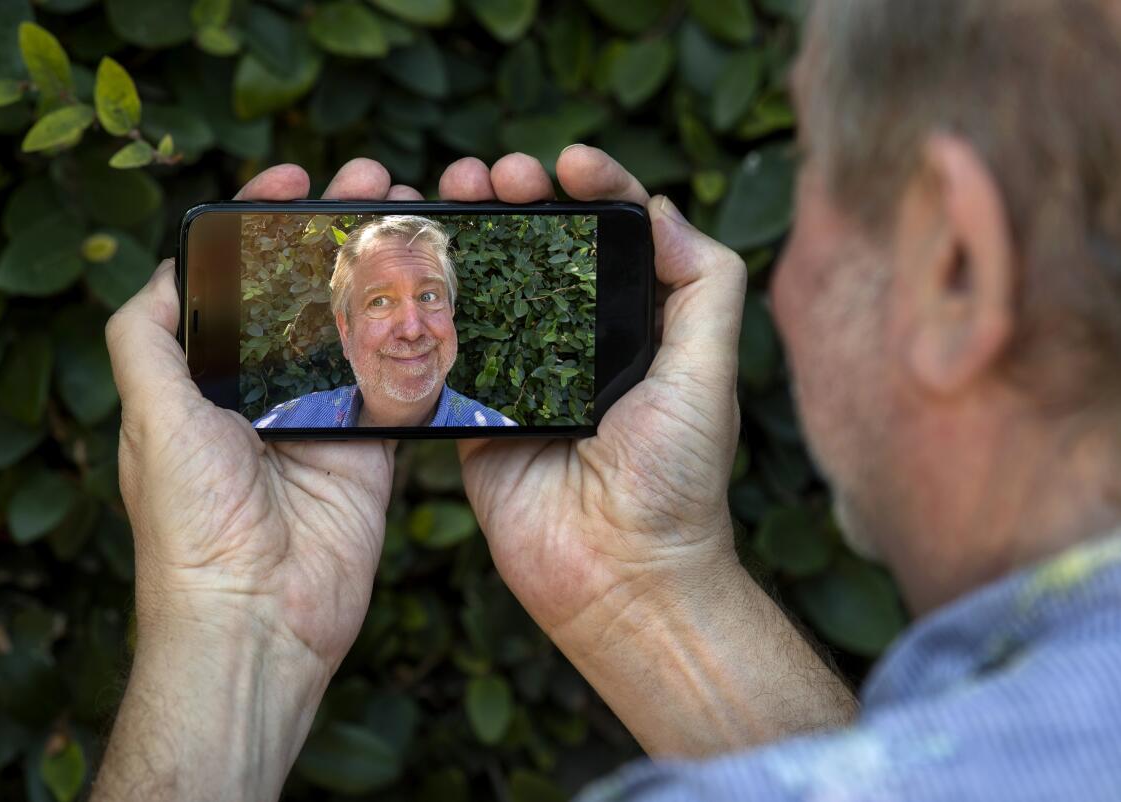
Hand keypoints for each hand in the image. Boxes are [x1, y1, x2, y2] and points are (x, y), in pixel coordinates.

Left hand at [106, 159, 415, 680]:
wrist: (257, 616)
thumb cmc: (191, 522)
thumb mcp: (150, 416)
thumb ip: (148, 338)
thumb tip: (167, 270)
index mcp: (213, 377)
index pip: (242, 280)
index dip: (266, 224)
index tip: (295, 177)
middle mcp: (270, 391)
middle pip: (311, 292)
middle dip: (340, 233)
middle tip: (377, 185)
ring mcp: (326, 418)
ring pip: (363, 328)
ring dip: (387, 274)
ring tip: (415, 221)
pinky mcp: (372, 451)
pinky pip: (403, 387)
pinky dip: (422, 344)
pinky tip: (440, 296)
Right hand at [434, 150, 854, 758]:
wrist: (621, 576)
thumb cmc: (678, 479)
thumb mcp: (710, 372)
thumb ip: (705, 284)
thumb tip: (661, 208)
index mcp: (638, 325)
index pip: (614, 234)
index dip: (594, 187)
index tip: (570, 162)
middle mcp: (579, 344)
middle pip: (542, 249)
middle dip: (519, 199)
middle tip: (495, 173)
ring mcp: (522, 377)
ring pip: (488, 288)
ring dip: (467, 236)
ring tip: (450, 196)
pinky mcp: (475, 415)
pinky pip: (444, 352)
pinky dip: (425, 305)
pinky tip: (410, 264)